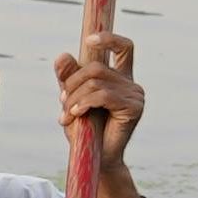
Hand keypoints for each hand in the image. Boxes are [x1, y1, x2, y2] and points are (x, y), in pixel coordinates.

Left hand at [52, 33, 148, 197]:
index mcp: (119, 77)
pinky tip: (75, 114)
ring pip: (96, 82)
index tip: (89, 40)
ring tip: (66, 114)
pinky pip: (103, 95)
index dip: (109, 38)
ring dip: (74, 98)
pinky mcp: (134, 108)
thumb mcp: (71, 99)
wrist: (95, 159)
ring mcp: (135, 95)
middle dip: (72, 83)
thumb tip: (63, 55)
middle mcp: (131, 83)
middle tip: (61, 102)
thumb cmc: (84, 130)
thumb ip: (68, 78)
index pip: (124, 47)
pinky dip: (83, 103)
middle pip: (96, 67)